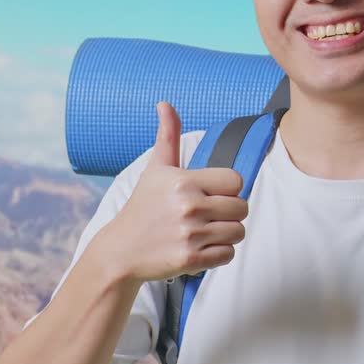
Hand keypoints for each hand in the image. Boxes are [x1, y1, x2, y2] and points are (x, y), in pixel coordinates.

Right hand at [96, 101, 247, 283]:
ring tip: (203, 232)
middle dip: (229, 213)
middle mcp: (189, 206)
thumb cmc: (143, 206)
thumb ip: (168, 136)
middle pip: (242, 208)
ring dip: (225, 234)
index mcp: (184, 181)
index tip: (209, 194)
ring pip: (238, 232)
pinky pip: (229, 254)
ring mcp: (190, 234)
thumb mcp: (156, 169)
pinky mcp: (191, 260)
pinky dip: (219, 253)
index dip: (226, 189)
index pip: (236, 181)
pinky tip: (200, 247)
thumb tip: (165, 103)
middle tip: (207, 215)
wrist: (121, 250)